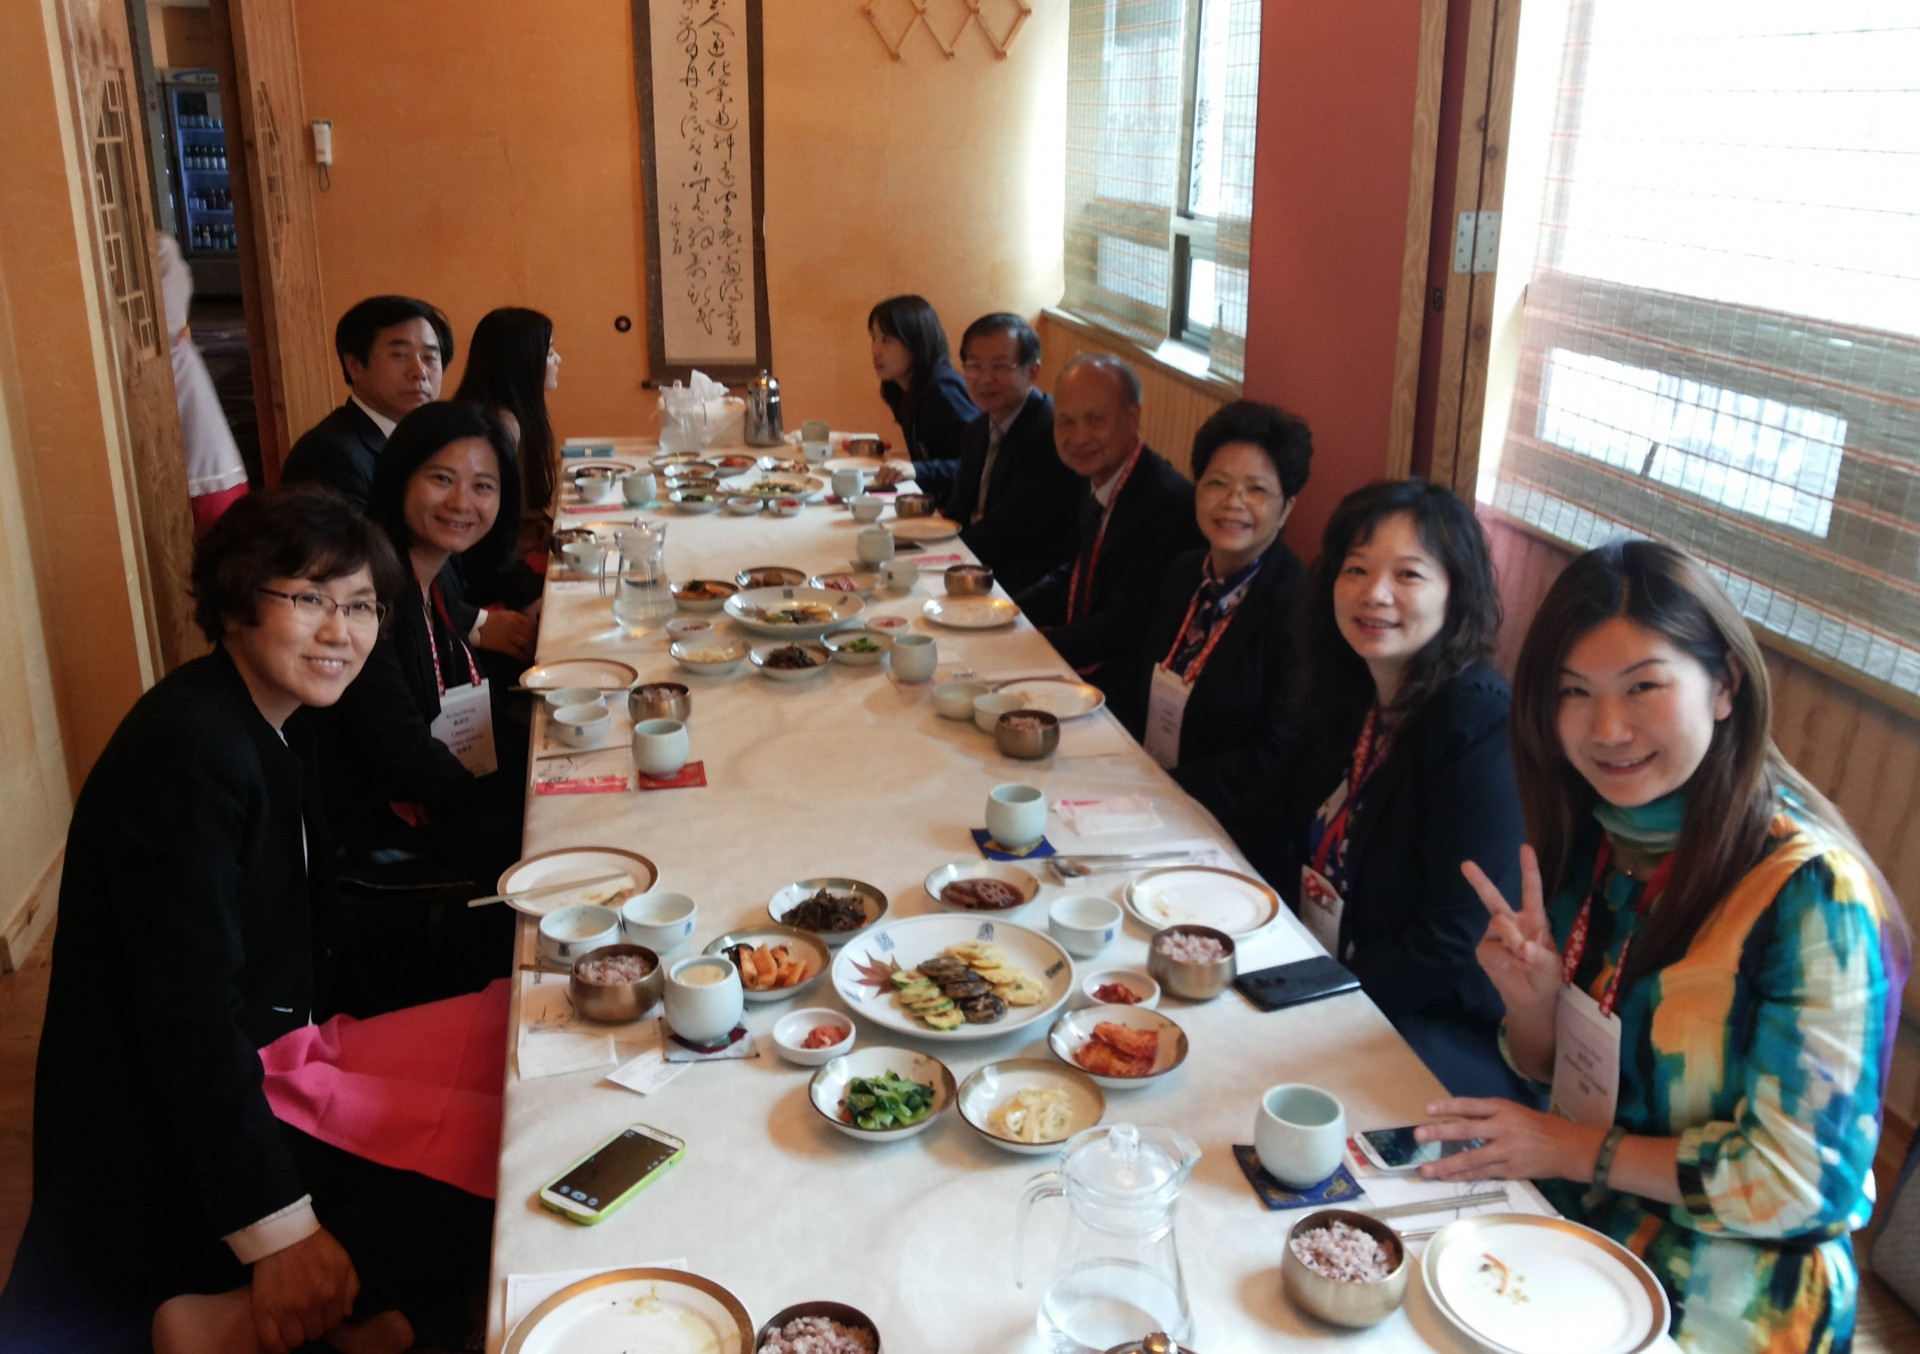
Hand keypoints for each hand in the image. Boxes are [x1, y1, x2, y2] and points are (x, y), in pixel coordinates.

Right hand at [250, 1228, 357, 1353]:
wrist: (285, 1235)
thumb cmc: (316, 1246)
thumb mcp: (343, 1261)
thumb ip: (350, 1288)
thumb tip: (347, 1313)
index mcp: (330, 1295)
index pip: (334, 1324)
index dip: (328, 1318)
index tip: (321, 1312)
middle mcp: (309, 1307)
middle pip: (315, 1333)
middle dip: (313, 1324)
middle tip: (306, 1314)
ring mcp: (285, 1312)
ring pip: (295, 1341)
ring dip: (296, 1334)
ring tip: (292, 1322)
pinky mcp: (264, 1312)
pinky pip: (271, 1344)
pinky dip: (277, 1348)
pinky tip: (280, 1340)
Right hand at [475, 607, 537, 660]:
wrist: (476, 625)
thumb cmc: (491, 619)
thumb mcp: (506, 614)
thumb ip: (519, 618)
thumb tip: (531, 624)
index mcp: (516, 617)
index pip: (532, 624)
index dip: (538, 631)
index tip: (541, 635)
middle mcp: (515, 626)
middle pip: (531, 635)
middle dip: (537, 641)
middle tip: (541, 646)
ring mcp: (510, 637)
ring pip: (527, 644)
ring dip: (532, 650)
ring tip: (535, 653)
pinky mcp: (504, 646)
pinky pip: (517, 652)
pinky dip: (523, 656)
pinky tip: (526, 658)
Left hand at [873, 460, 909, 487]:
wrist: (915, 470)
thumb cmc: (902, 471)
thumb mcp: (894, 469)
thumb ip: (886, 472)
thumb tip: (876, 477)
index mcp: (892, 461)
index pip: (884, 466)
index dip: (880, 472)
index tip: (877, 479)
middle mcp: (897, 462)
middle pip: (888, 467)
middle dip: (883, 474)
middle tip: (880, 481)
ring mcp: (902, 466)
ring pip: (894, 470)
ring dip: (889, 477)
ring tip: (886, 482)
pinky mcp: (906, 471)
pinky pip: (900, 475)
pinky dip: (896, 479)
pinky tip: (893, 482)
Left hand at [1414, 1096, 1604, 1184]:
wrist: (1569, 1148)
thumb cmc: (1538, 1127)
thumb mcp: (1514, 1112)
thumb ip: (1488, 1116)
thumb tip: (1456, 1120)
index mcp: (1503, 1109)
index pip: (1471, 1106)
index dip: (1449, 1107)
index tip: (1428, 1109)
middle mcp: (1503, 1128)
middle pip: (1467, 1131)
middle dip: (1440, 1133)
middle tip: (1418, 1135)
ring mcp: (1506, 1151)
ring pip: (1472, 1159)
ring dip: (1447, 1165)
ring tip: (1426, 1170)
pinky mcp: (1510, 1170)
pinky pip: (1482, 1174)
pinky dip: (1463, 1176)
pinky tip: (1447, 1178)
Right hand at [1462, 846, 1560, 1022]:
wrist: (1531, 998)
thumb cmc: (1545, 975)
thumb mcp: (1552, 965)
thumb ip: (1539, 954)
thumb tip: (1522, 947)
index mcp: (1533, 919)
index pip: (1531, 890)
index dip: (1529, 869)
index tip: (1525, 848)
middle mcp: (1511, 922)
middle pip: (1494, 899)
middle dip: (1480, 881)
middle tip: (1466, 865)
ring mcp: (1495, 936)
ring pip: (1498, 923)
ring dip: (1512, 937)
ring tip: (1523, 956)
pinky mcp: (1485, 951)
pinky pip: (1492, 947)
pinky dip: (1505, 957)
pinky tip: (1512, 965)